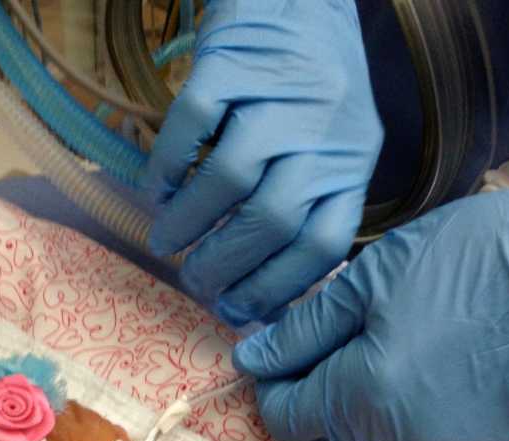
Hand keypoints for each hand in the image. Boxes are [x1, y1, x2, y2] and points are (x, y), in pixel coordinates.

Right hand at [146, 0, 381, 324]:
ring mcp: (276, 95)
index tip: (237, 311)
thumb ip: (311, 213)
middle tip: (193, 283)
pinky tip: (155, 191)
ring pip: (228, 180)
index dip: (275, 288)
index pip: (322, 245)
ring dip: (187, 225)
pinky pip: (190, 127)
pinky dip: (166, 169)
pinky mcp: (231, 62)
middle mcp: (323, 131)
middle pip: (271, 221)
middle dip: (223, 266)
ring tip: (166, 244)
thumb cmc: (312, 91)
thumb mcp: (335, 152)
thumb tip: (259, 300)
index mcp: (353, 164)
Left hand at [235, 148, 508, 440]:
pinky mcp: (478, 438)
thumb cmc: (458, 257)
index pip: (288, 420)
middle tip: (317, 351)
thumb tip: (253, 361)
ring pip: (372, 437)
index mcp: (363, 397)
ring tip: (378, 343)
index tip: (274, 356)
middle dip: (309, 402)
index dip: (271, 390)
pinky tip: (425, 356)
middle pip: (327, 439)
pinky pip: (419, 431)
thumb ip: (301, 331)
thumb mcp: (364, 282)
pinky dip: (405, 404)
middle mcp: (400, 436)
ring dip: (357, 403)